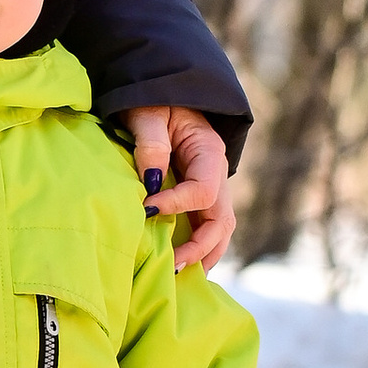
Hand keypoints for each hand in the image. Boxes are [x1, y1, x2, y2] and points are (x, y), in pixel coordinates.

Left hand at [128, 107, 234, 274]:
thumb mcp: (149, 114)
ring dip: (203, 254)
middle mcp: (215, 173)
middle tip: (172, 264)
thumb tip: (150, 182)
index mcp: (209, 151)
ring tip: (180, 275)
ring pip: (219, 229)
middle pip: (221, 219)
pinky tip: (179, 266)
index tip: (146, 209)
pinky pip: (204, 226)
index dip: (177, 204)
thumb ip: (151, 143)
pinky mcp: (197, 196)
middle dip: (199, 245)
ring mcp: (209, 186)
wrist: (157, 91)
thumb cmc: (152, 100)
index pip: (203, 191)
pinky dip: (197, 248)